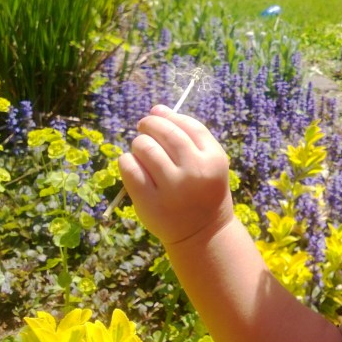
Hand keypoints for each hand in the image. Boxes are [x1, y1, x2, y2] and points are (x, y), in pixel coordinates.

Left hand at [118, 105, 232, 245]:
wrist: (204, 233)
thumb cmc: (204, 190)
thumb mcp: (209, 162)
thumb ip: (189, 136)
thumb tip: (157, 109)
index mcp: (214, 158)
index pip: (187, 125)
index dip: (169, 115)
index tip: (157, 113)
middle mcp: (195, 171)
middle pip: (165, 133)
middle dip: (149, 125)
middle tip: (144, 127)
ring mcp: (172, 188)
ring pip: (145, 148)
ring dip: (139, 143)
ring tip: (141, 149)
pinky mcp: (151, 202)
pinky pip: (130, 169)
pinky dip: (127, 161)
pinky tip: (133, 165)